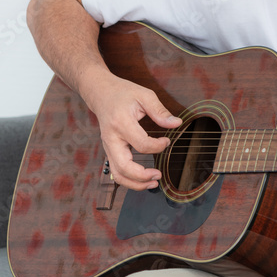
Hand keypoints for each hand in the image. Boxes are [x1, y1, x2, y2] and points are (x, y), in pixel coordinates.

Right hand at [81, 72, 180, 190]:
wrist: (101, 94)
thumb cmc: (123, 93)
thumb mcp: (144, 95)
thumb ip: (160, 111)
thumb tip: (176, 123)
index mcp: (121, 123)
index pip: (141, 144)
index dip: (157, 146)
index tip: (167, 141)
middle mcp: (111, 138)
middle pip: (124, 167)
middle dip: (143, 176)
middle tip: (159, 175)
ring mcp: (108, 147)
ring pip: (117, 174)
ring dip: (135, 183)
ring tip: (153, 183)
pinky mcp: (109, 151)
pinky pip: (117, 171)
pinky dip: (130, 179)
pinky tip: (144, 178)